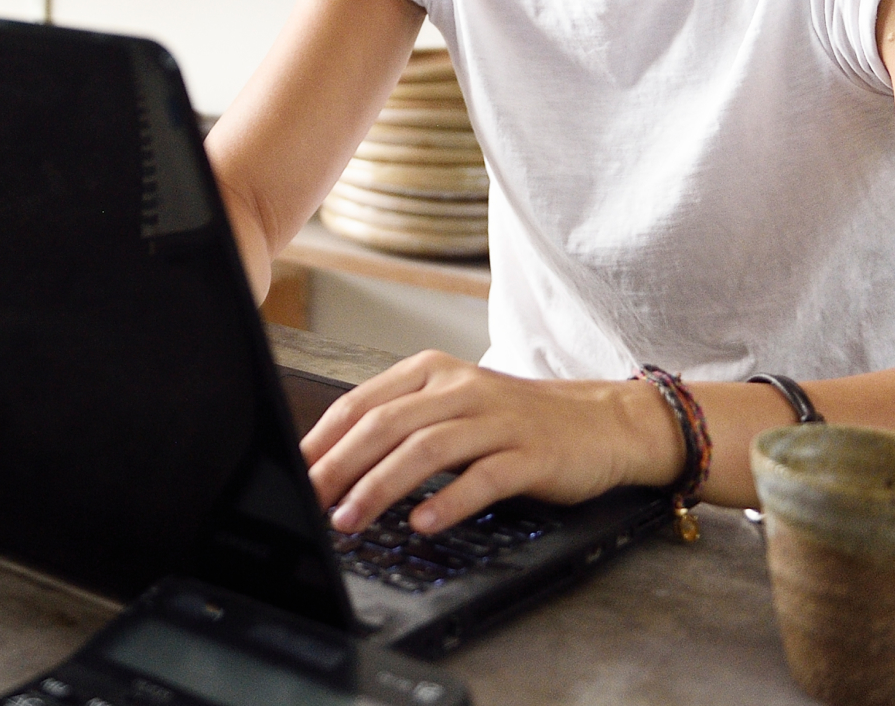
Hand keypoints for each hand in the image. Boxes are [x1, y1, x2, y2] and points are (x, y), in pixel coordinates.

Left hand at [300, 349, 684, 534]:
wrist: (599, 421)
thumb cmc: (515, 420)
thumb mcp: (454, 407)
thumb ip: (402, 424)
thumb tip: (333, 464)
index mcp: (435, 371)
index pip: (364, 401)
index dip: (324, 438)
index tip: (295, 472)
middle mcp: (462, 387)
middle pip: (389, 423)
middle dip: (341, 465)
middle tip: (311, 499)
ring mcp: (498, 419)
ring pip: (428, 447)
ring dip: (382, 485)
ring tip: (351, 518)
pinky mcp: (530, 453)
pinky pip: (484, 477)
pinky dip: (450, 501)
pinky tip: (423, 523)